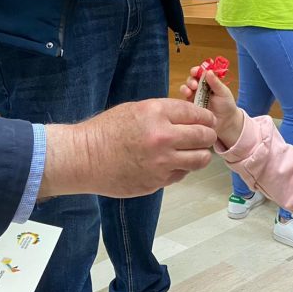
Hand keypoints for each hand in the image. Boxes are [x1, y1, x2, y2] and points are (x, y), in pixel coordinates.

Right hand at [39, 99, 216, 197]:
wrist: (84, 158)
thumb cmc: (106, 130)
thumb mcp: (136, 110)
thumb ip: (164, 113)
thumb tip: (189, 117)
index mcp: (157, 113)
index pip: (197, 114)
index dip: (206, 117)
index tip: (207, 121)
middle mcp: (163, 137)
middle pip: (204, 136)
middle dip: (207, 135)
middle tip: (204, 137)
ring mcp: (162, 162)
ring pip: (200, 159)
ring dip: (200, 155)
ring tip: (193, 152)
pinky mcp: (158, 181)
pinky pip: (182, 174)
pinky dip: (181, 169)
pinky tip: (171, 164)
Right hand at [179, 68, 243, 147]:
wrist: (226, 123)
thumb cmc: (226, 105)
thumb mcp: (223, 92)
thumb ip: (215, 82)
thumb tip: (208, 71)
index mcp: (208, 82)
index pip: (200, 73)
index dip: (197, 70)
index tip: (196, 71)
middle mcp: (200, 88)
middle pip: (191, 80)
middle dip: (190, 80)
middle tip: (194, 85)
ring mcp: (194, 97)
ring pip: (185, 89)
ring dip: (185, 88)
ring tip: (189, 92)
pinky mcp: (190, 107)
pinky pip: (184, 101)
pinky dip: (184, 99)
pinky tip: (187, 100)